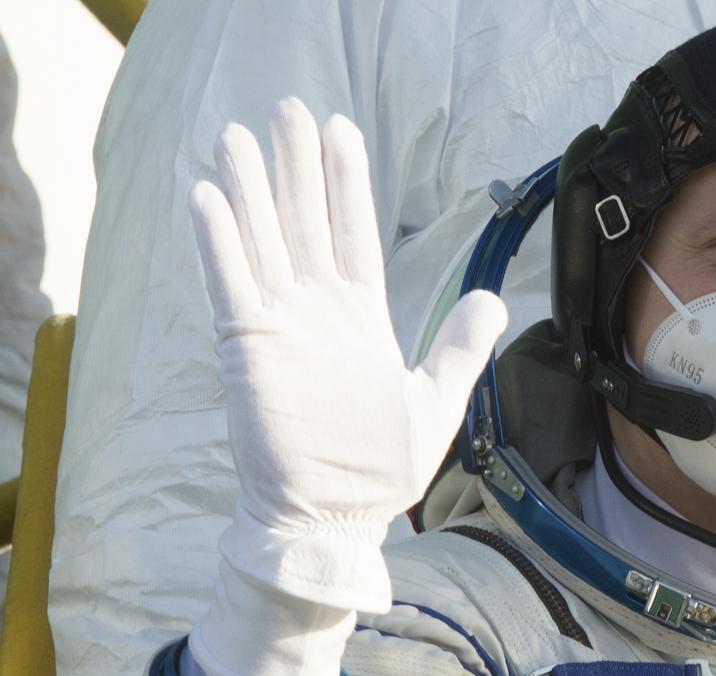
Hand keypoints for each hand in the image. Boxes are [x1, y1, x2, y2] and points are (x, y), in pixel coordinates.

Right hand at [189, 98, 506, 609]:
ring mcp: (280, 326)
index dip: (345, 185)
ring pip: (262, 241)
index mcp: (360, 319)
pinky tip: (209, 195)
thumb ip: (461, 348)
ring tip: (239, 133)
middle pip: (304, 223)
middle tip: (290, 109)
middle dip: (297, 168)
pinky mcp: (248, 347)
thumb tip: (494, 298)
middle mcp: (317, 312)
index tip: (343, 132)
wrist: (334, 516)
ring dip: (250, 188)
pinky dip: (220, 241)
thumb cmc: (380, 468)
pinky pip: (231, 283)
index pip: (353, 236)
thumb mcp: (436, 401)